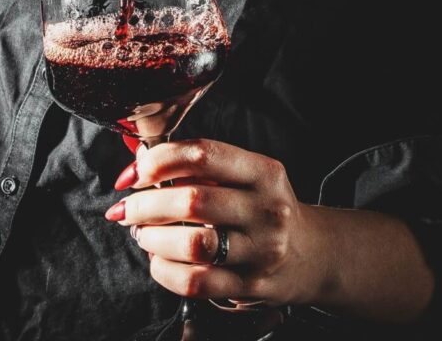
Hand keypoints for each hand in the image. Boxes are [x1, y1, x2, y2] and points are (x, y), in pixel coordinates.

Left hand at [104, 138, 330, 306]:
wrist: (312, 254)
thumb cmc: (262, 208)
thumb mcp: (247, 176)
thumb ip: (199, 167)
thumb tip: (139, 166)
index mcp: (263, 172)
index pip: (203, 155)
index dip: (158, 161)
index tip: (134, 174)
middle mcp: (266, 209)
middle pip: (192, 201)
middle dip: (145, 205)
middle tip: (129, 209)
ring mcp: (261, 251)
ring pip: (192, 245)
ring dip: (152, 238)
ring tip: (143, 234)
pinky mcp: (250, 285)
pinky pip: (194, 282)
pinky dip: (164, 270)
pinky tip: (159, 260)